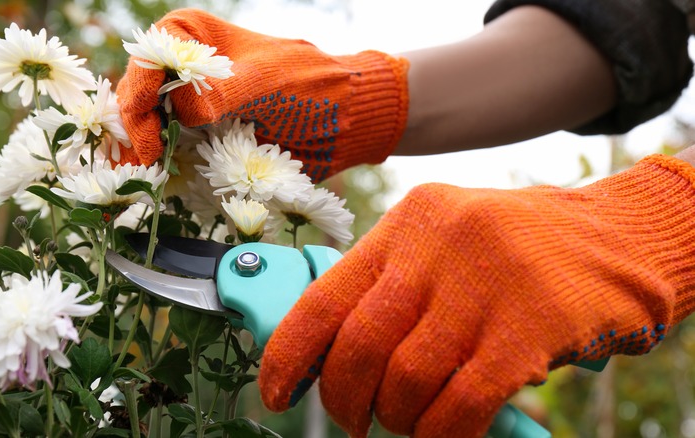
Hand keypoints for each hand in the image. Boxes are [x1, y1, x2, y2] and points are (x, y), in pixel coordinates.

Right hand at [116, 8, 408, 181]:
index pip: (147, 60)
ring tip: (131, 186)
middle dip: (129, 133)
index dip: (139, 97)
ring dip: (136, 156)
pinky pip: (168, 153)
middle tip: (133, 171)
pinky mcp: (198, 140)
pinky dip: (158, 170)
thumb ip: (224, 90)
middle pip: (137, 98)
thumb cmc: (309, 87)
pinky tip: (149, 188)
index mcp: (193, 37)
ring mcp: (187, 107)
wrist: (342, 122)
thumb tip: (182, 106)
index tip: (148, 139)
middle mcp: (182, 70)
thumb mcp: (268, 82)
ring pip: (145, 128)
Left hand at [258, 154, 694, 436]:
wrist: (615, 239)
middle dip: (346, 399)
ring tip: (411, 422)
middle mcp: (439, 246)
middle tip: (355, 419)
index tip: (277, 391)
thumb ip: (393, 284)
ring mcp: (486, 283)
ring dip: (400, 419)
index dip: (290, 353)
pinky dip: (442, 433)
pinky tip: (445, 434)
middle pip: (361, 345)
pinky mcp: (530, 326)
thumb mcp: (445, 244)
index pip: (326, 296)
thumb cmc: (516, 250)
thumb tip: (330, 353)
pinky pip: (461, 404)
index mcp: (408, 222)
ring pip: (408, 380)